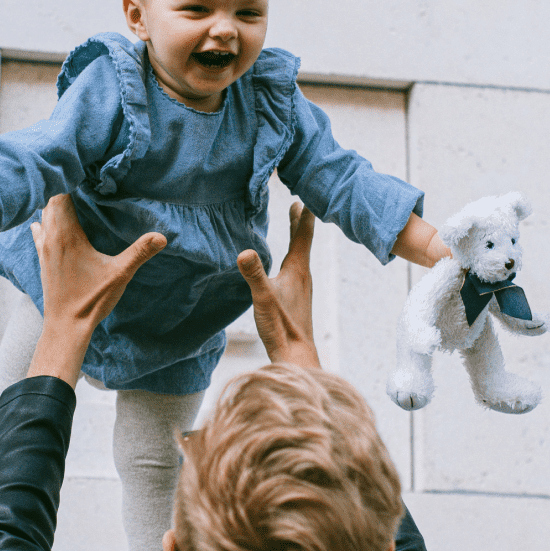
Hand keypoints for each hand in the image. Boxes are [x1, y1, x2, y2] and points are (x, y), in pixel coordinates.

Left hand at [27, 194, 166, 384]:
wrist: (65, 327)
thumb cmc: (90, 301)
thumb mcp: (119, 274)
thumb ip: (140, 252)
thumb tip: (162, 236)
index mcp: (67, 235)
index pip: (60, 194)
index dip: (69, 178)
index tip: (82, 167)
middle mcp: (50, 237)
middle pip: (49, 200)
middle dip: (62, 186)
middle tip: (80, 175)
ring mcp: (43, 248)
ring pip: (42, 214)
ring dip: (53, 203)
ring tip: (69, 193)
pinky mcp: (42, 259)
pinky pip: (39, 229)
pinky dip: (46, 219)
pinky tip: (53, 220)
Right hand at [237, 202, 319, 368]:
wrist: (295, 356)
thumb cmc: (282, 327)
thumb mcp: (263, 298)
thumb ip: (254, 274)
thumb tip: (244, 252)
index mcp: (298, 269)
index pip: (303, 234)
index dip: (304, 214)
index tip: (305, 194)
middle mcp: (303, 275)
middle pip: (303, 241)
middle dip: (300, 221)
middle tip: (299, 201)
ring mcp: (301, 287)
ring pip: (300, 253)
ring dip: (298, 236)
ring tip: (295, 225)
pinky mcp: (296, 298)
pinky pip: (296, 267)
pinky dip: (293, 254)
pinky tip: (286, 264)